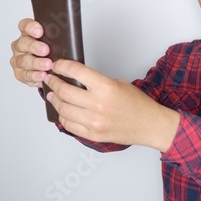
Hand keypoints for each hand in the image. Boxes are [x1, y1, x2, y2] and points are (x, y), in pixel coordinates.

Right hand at [10, 19, 52, 86]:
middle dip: (35, 47)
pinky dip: (35, 76)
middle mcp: (21, 46)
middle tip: (45, 50)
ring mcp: (19, 60)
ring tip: (48, 65)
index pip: (25, 25)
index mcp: (28, 34)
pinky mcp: (20, 74)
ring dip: (36, 63)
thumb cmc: (53, 53)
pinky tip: (43, 75)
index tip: (40, 31)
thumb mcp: (56, 43)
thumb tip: (69, 38)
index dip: (31, 27)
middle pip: (24, 43)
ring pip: (24, 60)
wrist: (49, 72)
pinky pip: (25, 75)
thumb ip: (58, 39)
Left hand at [45, 60, 179, 151]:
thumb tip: (76, 80)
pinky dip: (63, 117)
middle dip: (53, 83)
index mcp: (105, 87)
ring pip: (63, 109)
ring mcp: (94, 121)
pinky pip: (69, 125)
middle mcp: (98, 104)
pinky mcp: (93, 134)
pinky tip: (63, 111)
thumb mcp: (119, 84)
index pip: (75, 71)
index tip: (57, 65)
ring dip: (55, 100)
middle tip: (50, 79)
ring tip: (53, 95)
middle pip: (64, 91)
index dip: (61, 66)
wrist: (150, 125)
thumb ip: (97, 82)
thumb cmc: (138, 104)